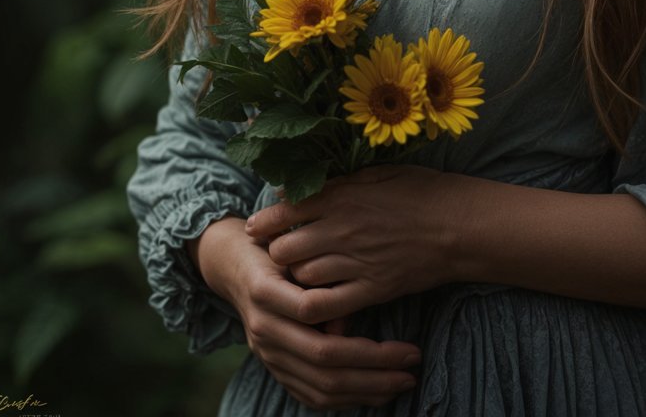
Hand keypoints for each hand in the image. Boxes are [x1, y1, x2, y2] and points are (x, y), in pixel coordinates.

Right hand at [192, 216, 422, 409]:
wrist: (233, 263)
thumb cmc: (275, 245)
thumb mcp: (295, 249)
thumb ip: (320, 280)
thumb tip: (346, 324)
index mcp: (268, 294)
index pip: (323, 335)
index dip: (370, 350)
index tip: (409, 346)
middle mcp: (264, 330)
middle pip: (326, 367)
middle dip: (375, 374)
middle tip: (412, 368)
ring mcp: (266, 354)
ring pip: (319, 388)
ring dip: (364, 391)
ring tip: (400, 384)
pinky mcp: (272, 367)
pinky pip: (308, 396)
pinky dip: (341, 401)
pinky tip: (371, 394)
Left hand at [245, 166, 462, 324]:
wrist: (457, 225)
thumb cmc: (421, 191)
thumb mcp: (379, 172)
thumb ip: (340, 181)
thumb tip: (306, 186)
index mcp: (343, 196)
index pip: (286, 210)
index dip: (265, 221)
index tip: (255, 227)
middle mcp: (342, 229)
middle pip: (285, 249)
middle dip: (277, 252)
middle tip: (282, 253)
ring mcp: (355, 262)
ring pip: (301, 277)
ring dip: (295, 277)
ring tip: (299, 274)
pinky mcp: (370, 289)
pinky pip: (327, 305)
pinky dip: (314, 305)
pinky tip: (314, 299)